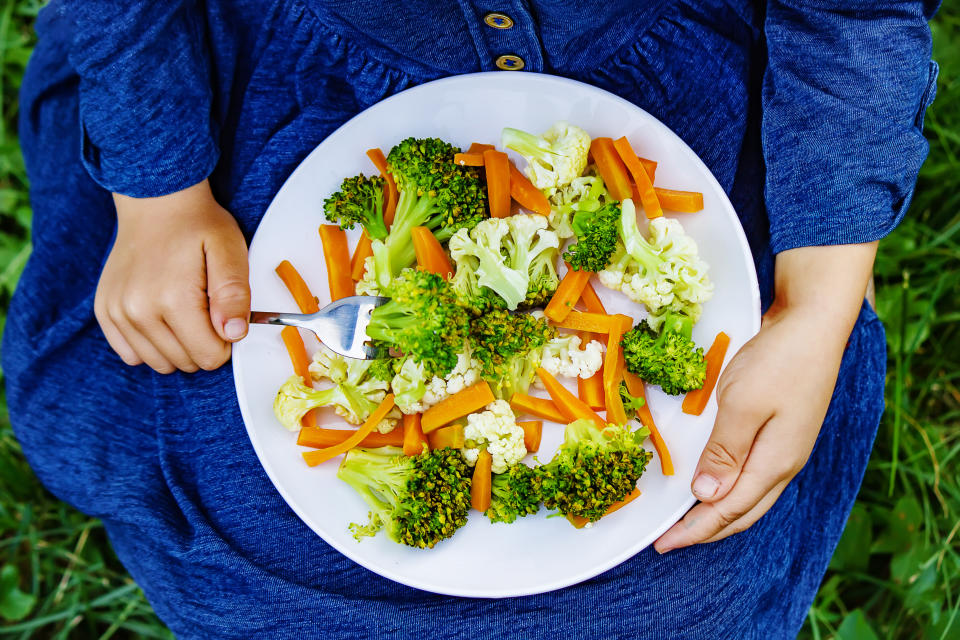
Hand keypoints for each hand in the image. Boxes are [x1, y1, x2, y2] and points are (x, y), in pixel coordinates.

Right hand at [94, 180, 249, 372]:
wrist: (156, 202)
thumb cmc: (197, 226)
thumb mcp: (229, 251)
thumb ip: (234, 295)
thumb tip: (234, 334)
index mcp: (172, 299)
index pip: (209, 356)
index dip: (225, 340)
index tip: (224, 314)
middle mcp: (138, 311)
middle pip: (185, 363)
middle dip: (203, 344)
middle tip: (206, 307)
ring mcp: (117, 313)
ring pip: (159, 363)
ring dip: (178, 346)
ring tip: (184, 309)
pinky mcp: (105, 312)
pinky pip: (132, 354)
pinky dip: (151, 344)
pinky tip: (162, 316)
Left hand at [654, 242, 877, 551]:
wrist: (813, 324)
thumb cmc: (779, 361)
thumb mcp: (743, 404)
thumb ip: (725, 452)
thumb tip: (707, 496)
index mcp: (775, 463)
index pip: (729, 511)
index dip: (695, 531)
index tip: (663, 544)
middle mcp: (783, 464)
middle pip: (742, 513)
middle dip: (705, 531)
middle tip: (669, 540)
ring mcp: (785, 448)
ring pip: (749, 496)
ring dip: (717, 513)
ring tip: (687, 520)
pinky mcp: (781, 432)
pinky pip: (752, 475)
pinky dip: (729, 489)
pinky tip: (713, 483)